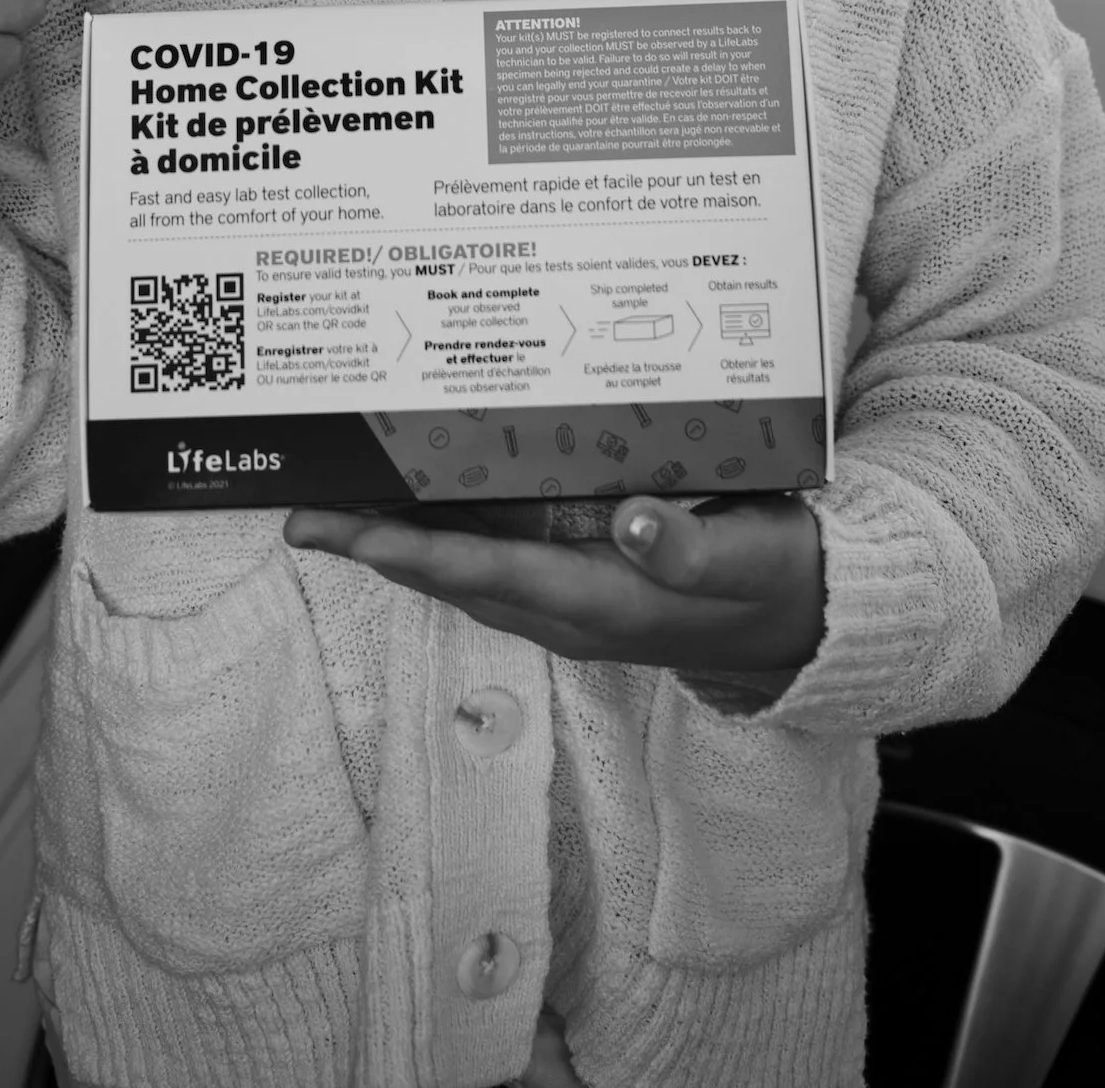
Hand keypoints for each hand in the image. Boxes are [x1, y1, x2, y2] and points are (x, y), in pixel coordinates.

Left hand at [283, 491, 825, 679]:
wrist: (803, 615)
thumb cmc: (774, 577)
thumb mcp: (750, 556)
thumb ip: (693, 546)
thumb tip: (632, 524)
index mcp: (601, 601)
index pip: (488, 575)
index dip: (414, 552)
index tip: (351, 532)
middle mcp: (567, 606)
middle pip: (451, 574)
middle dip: (375, 544)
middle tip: (302, 511)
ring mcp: (566, 595)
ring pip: (463, 565)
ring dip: (398, 536)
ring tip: (335, 498)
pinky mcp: (575, 577)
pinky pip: (493, 554)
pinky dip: (446, 528)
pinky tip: (422, 490)